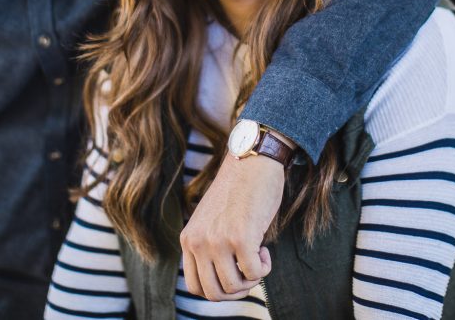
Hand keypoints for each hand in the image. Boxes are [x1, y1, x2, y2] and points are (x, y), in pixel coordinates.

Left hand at [180, 154, 284, 299]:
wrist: (252, 161)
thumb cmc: (239, 190)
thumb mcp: (211, 221)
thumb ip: (209, 246)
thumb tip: (226, 282)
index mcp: (188, 239)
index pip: (195, 286)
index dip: (218, 289)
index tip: (234, 275)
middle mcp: (198, 242)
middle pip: (213, 293)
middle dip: (236, 291)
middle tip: (249, 272)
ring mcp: (218, 241)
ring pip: (234, 287)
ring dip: (251, 278)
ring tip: (257, 256)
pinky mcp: (241, 237)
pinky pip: (254, 273)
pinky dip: (264, 268)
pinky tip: (265, 249)